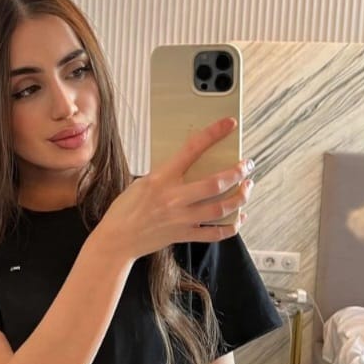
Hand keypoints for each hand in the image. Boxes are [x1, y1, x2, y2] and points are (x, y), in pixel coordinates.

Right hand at [97, 117, 253, 260]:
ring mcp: (181, 219)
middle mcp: (174, 198)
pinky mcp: (184, 235)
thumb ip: (166, 174)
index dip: (213, 134)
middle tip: (247, 165)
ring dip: (240, 197)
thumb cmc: (125, 209)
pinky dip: (232, 226)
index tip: (228, 124)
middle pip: (216, 184)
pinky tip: (239, 217)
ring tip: (247, 187)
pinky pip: (214, 233)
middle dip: (237, 172)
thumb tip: (190, 166)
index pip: (192, 150)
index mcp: (161, 179)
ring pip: (221, 208)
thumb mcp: (142, 182)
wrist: (116, 239)